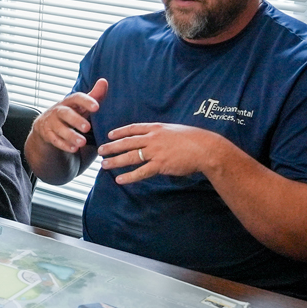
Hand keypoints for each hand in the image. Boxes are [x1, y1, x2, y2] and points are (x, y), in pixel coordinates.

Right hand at [33, 78, 107, 153]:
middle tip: (87, 128)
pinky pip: (54, 140)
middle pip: (65, 113)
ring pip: (59, 128)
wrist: (45, 126)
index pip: (76, 98)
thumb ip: (94, 96)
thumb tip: (104, 81)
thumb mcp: (81, 106)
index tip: (97, 107)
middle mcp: (58, 111)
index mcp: (69, 102)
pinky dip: (64, 145)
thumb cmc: (70, 114)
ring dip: (70, 135)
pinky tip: (73, 149)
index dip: (86, 101)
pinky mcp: (47, 134)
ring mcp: (51, 123)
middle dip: (75, 120)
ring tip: (82, 143)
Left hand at [98, 122, 223, 183]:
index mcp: (157, 128)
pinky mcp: (160, 165)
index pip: (133, 128)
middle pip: (127, 142)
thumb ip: (163, 134)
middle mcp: (153, 138)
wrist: (206, 148)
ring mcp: (155, 152)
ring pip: (130, 156)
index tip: (110, 135)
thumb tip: (156, 139)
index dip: (120, 132)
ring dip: (115, 161)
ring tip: (104, 165)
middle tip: (100, 150)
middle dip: (111, 147)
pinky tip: (119, 180)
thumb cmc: (195, 139)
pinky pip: (141, 172)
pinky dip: (129, 176)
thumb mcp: (176, 130)